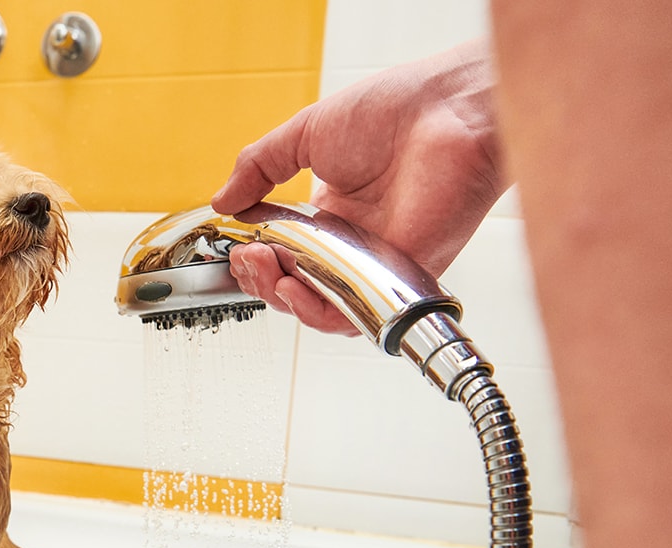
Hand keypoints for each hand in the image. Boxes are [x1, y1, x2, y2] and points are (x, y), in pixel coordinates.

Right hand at [211, 39, 508, 334]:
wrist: (450, 109)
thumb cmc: (396, 110)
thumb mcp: (306, 133)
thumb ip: (259, 167)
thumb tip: (221, 201)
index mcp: (332, 214)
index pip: (283, 255)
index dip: (256, 258)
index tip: (237, 245)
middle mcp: (353, 243)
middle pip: (295, 287)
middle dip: (261, 280)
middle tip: (247, 257)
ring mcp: (376, 263)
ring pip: (320, 308)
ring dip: (283, 299)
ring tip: (265, 271)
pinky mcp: (400, 277)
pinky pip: (356, 314)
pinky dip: (319, 312)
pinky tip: (294, 289)